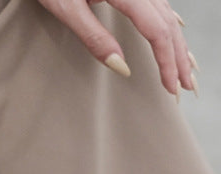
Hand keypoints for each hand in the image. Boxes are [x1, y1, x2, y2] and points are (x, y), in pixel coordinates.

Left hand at [36, 0, 195, 96]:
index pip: (156, 30)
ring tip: (183, 68)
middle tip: (183, 86)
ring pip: (167, 15)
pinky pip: (159, 6)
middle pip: (167, 24)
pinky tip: (174, 31)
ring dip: (176, 43)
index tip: (170, 86)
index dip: (166, 61)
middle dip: (178, 57)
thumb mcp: (69, 11)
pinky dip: (169, 24)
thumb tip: (120, 67)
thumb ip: (94, 38)